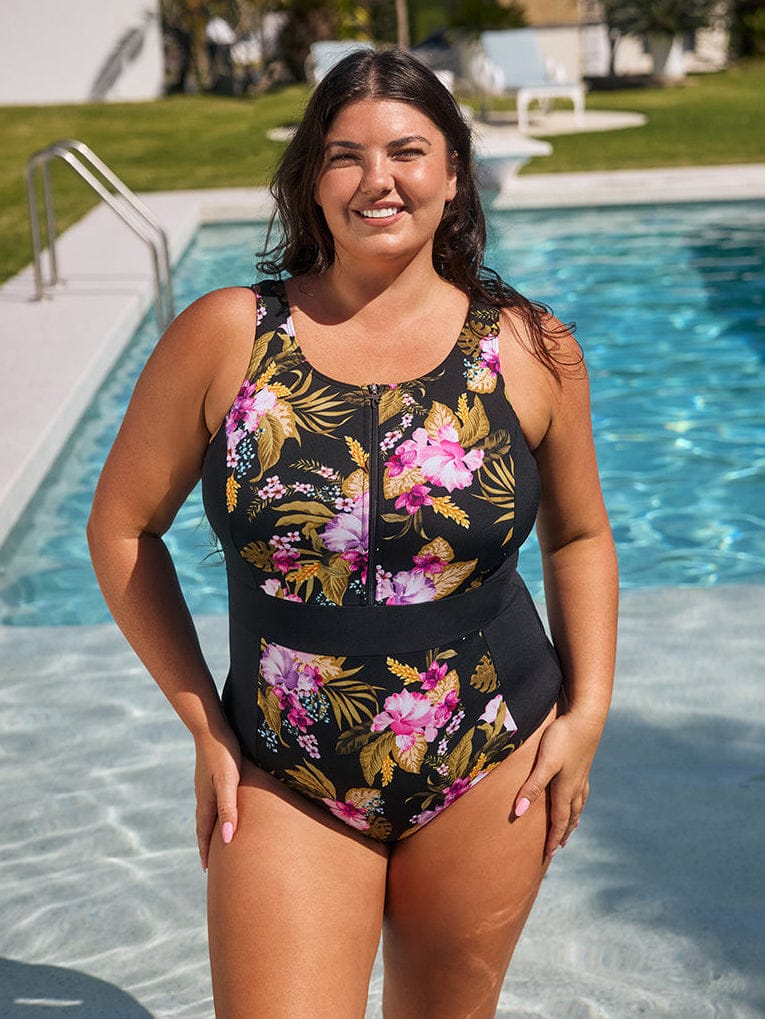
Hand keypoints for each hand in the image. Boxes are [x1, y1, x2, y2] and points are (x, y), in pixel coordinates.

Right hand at [193, 727, 241, 870]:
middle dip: (206, 844)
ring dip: (209, 827)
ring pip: (207, 812)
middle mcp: (203, 794)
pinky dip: (213, 811)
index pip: (204, 832)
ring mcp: (205, 783)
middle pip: (203, 825)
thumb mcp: (228, 782)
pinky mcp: (210, 773)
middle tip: (209, 862)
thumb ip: (228, 809)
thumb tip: (226, 839)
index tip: (207, 870)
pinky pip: (211, 799)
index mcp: (206, 800)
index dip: (206, 851)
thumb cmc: (223, 753)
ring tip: (214, 837)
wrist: (210, 725)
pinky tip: (219, 806)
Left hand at [513, 711, 603, 859]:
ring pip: (578, 805)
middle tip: (557, 849)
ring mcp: (581, 776)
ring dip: (572, 820)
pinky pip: (582, 792)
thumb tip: (519, 812)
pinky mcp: (583, 764)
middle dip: (563, 833)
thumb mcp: (545, 763)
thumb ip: (532, 787)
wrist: (587, 717)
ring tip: (570, 828)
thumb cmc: (563, 738)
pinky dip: (579, 802)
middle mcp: (575, 786)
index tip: (546, 856)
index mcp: (565, 789)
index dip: (552, 839)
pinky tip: (578, 797)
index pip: (559, 821)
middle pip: (570, 817)